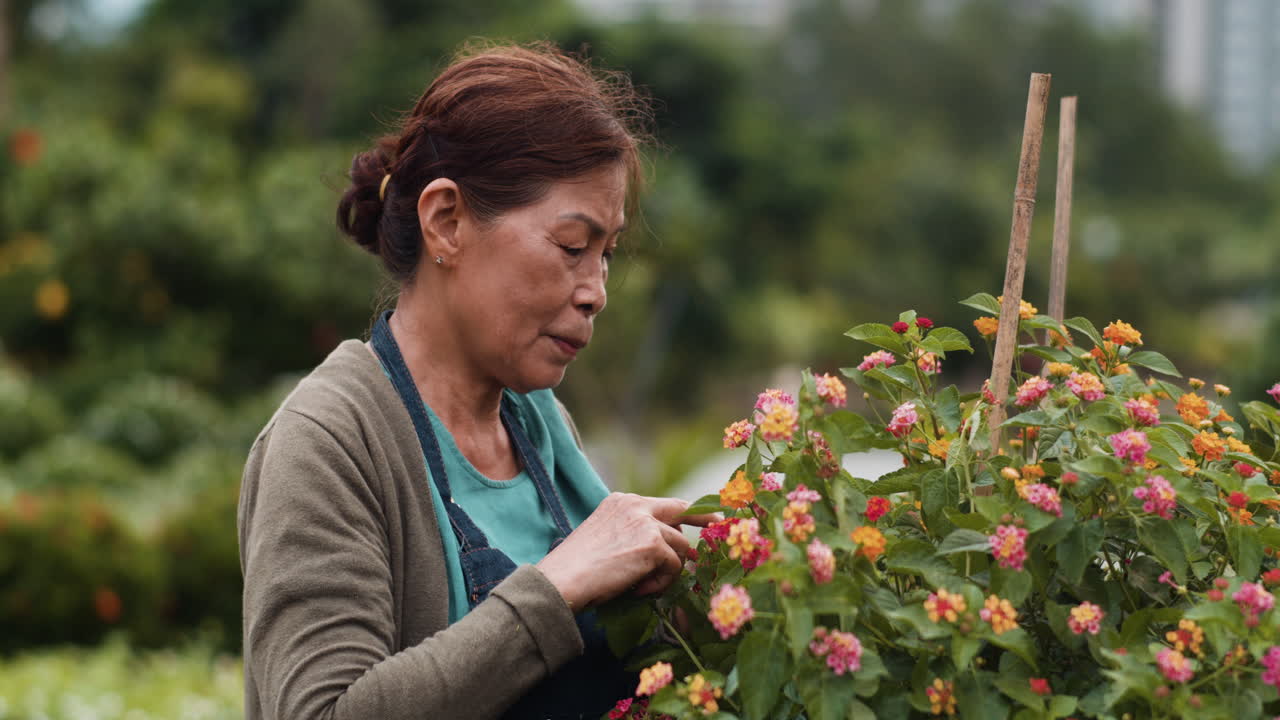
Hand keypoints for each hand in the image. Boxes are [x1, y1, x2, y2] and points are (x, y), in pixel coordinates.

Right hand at [535, 493, 716, 610]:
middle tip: (719, 525)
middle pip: (682, 510)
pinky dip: (660, 583)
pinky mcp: (653, 544)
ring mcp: (646, 523)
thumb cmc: (577, 569)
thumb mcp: (606, 538)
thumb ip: (634, 533)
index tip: (705, 517)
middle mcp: (635, 504)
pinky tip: (638, 588)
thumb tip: (666, 547)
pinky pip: (673, 567)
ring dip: (666, 572)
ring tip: (640, 586)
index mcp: (622, 501)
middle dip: (704, 519)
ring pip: (678, 547)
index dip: (686, 514)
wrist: (562, 580)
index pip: (663, 504)